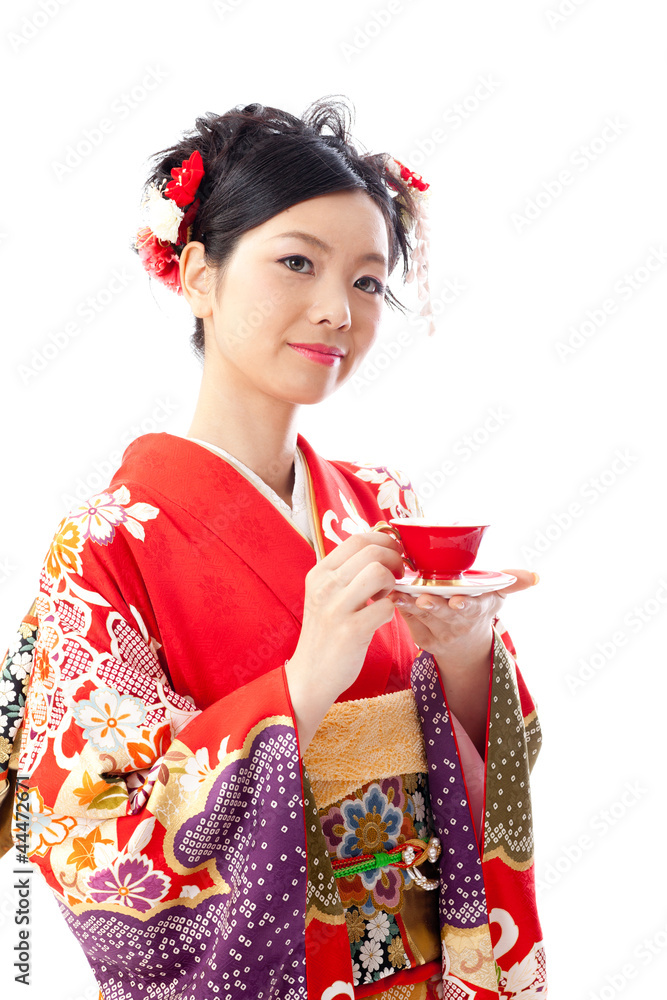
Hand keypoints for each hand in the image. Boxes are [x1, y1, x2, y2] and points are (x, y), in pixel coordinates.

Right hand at [286, 531, 403, 750]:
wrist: (311, 674)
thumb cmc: (325, 632)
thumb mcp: (326, 595)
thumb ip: (346, 573)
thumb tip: (379, 549)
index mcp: (320, 573)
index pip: (357, 539)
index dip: (384, 541)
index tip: (395, 552)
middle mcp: (325, 586)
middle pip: (372, 551)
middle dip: (395, 559)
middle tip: (399, 574)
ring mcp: (336, 608)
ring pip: (378, 573)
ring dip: (393, 582)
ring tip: (389, 594)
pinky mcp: (351, 631)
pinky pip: (385, 607)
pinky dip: (393, 609)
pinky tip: (385, 615)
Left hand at [388, 569, 538, 659]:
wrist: (467, 647)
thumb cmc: (480, 608)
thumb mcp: (498, 596)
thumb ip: (512, 582)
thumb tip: (535, 576)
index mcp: (478, 611)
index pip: (473, 609)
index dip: (465, 605)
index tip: (457, 601)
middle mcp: (458, 625)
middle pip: (444, 614)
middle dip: (434, 606)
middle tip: (422, 597)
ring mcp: (439, 634)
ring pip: (423, 617)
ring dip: (410, 606)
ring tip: (398, 594)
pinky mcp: (422, 638)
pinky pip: (410, 622)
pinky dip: (400, 610)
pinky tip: (391, 596)